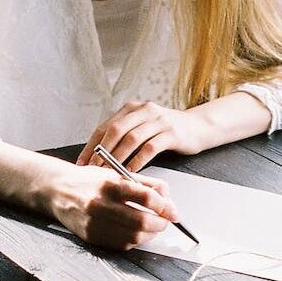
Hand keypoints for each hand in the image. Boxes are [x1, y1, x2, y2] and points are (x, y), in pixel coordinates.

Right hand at [45, 161, 178, 249]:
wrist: (58, 190)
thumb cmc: (90, 181)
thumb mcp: (117, 173)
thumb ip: (145, 184)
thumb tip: (169, 200)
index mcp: (110, 184)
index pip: (146, 196)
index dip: (165, 206)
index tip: (173, 211)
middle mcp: (100, 204)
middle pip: (142, 221)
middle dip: (160, 224)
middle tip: (165, 221)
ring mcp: (94, 222)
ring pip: (134, 237)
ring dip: (150, 235)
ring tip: (152, 227)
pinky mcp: (90, 236)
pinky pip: (121, 244)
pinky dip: (135, 240)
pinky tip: (136, 232)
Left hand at [76, 101, 206, 170]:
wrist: (199, 127)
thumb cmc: (167, 131)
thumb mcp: (144, 127)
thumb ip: (125, 134)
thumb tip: (99, 155)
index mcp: (133, 108)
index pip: (106, 126)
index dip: (92, 145)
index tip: (82, 162)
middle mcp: (144, 110)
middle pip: (116, 130)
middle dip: (102, 151)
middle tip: (93, 169)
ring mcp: (159, 121)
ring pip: (132, 138)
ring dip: (117, 157)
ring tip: (108, 172)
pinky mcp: (172, 133)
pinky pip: (150, 148)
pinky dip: (138, 161)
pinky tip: (131, 172)